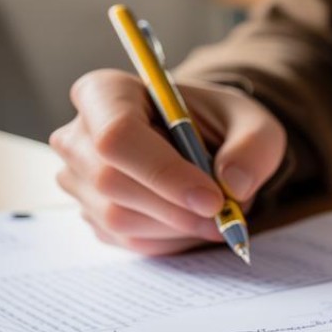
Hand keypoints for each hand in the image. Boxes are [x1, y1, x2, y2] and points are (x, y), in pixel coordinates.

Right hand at [51, 69, 285, 254]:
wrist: (206, 145)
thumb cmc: (221, 126)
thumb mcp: (254, 124)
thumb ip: (253, 147)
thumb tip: (233, 184)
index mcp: (106, 92)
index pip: (117, 136)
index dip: (164, 172)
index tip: (213, 199)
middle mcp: (78, 134)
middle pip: (112, 182)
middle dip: (176, 208)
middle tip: (225, 215)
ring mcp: (78, 178)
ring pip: (118, 218)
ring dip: (177, 226)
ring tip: (215, 213)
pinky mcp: (90, 214)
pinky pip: (127, 240)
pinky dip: (171, 239)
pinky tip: (193, 219)